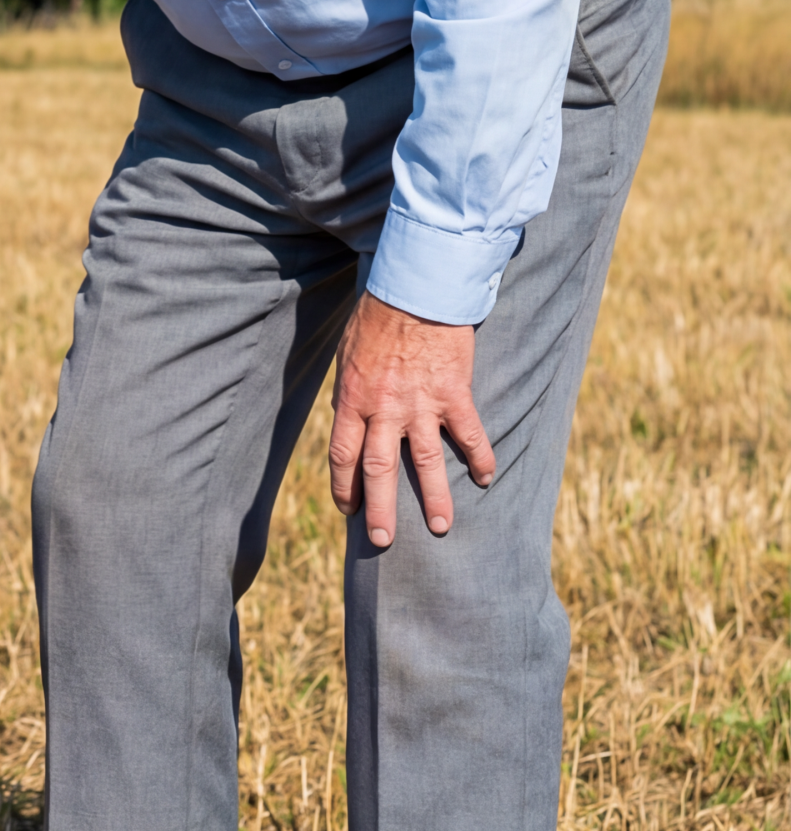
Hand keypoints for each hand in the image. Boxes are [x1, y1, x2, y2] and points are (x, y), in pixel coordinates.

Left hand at [328, 292, 495, 547]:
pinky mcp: (454, 394)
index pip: (343, 455)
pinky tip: (486, 479)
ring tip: (441, 528)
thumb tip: (348, 418)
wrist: (415, 288)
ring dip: (433, 498)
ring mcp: (421, 404)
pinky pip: (469, 434)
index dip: (344, 486)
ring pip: (425, 462)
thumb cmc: (376, 317)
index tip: (348, 511)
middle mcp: (385, 409)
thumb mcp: (348, 355)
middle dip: (380, 509)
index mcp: (353, 400)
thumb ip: (350, 392)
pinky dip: (480, 458)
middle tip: (384, 542)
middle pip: (379, 469)